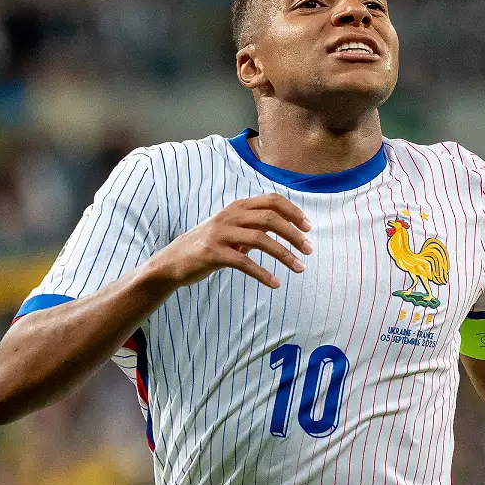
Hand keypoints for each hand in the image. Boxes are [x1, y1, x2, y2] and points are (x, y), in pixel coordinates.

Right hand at [145, 193, 312, 288]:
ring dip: (284, 255)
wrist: (173, 261)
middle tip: (310, 250)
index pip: (272, 200)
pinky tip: (275, 283)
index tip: (309, 227)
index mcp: (237, 207)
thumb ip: (255, 224)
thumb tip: (289, 228)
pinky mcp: (212, 253)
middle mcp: (229, 216)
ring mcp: (220, 234)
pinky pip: (244, 262)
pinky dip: (263, 274)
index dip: (293, 212)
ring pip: (260, 239)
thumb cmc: (210, 245)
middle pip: (270, 218)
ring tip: (300, 268)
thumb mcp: (233, 229)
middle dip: (294, 234)